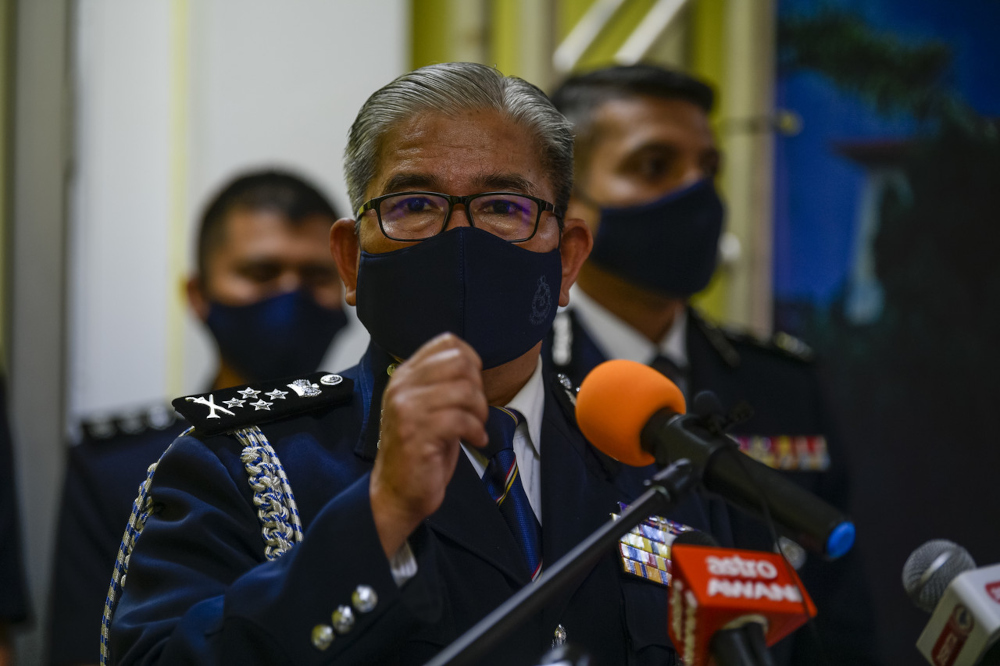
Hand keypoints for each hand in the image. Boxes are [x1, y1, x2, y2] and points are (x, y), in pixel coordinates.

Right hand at [369, 333, 488, 557]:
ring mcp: (407, 409)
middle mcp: (402, 386)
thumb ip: (441, 383)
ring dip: (480, 411)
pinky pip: (461, 419)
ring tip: (476, 427)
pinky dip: (476, 431)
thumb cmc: (418, 450)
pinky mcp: (417, 433)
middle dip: (478, 386)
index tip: (474, 385)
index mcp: (405, 375)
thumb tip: (473, 365)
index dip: (471, 359)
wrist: (395, 492)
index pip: (446, 342)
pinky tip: (475, 441)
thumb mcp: (426, 407)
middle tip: (476, 410)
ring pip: (464, 390)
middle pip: (459, 362)